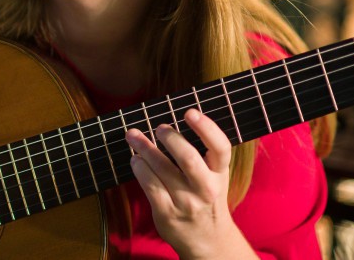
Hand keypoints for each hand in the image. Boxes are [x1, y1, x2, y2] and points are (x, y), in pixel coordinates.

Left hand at [126, 108, 255, 258]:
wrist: (208, 241)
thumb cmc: (206, 198)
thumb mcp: (214, 176)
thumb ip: (202, 152)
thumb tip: (172, 120)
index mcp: (220, 174)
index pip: (220, 148)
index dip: (207, 128)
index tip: (190, 112)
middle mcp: (206, 188)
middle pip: (189, 158)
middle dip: (170, 138)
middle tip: (158, 127)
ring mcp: (186, 202)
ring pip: (162, 169)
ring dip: (145, 148)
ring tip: (133, 136)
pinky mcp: (167, 213)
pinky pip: (149, 185)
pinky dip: (139, 168)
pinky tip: (135, 160)